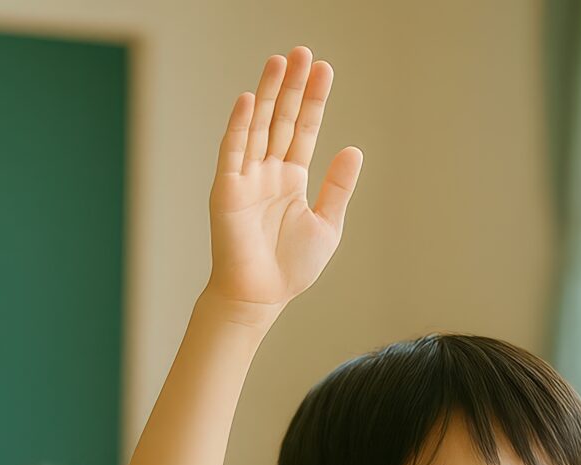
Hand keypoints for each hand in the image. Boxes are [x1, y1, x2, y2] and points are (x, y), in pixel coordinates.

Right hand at [205, 47, 362, 319]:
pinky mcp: (227, 189)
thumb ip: (338, 187)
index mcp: (291, 179)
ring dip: (267, 93)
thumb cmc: (291, 267)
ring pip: (258, 126)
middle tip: (302, 52)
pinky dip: (240, 125)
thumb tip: (354, 148)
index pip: (304, 129)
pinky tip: (250, 99)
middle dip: (292, 86)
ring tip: (279, 61)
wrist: (259, 296)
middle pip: (281, 119)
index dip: (313, 101)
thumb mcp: (326, 224)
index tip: (324, 70)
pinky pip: (233, 151)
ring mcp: (246, 177)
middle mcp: (268, 172)